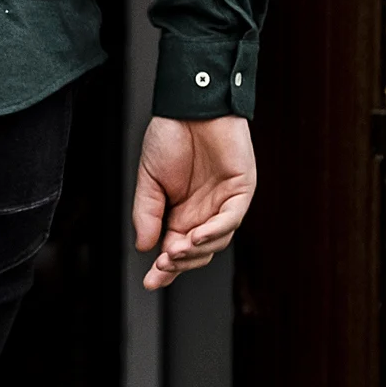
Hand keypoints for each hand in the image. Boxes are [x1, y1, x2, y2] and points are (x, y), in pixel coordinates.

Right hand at [133, 113, 256, 290]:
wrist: (188, 104)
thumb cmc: (170, 135)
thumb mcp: (148, 179)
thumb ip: (146, 213)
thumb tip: (143, 247)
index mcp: (181, 211)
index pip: (175, 248)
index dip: (165, 268)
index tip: (150, 282)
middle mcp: (205, 210)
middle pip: (197, 251)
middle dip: (179, 263)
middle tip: (161, 266)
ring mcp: (225, 201)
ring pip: (216, 240)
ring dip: (195, 251)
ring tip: (174, 252)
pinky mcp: (242, 189)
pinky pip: (231, 218)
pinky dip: (215, 231)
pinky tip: (195, 236)